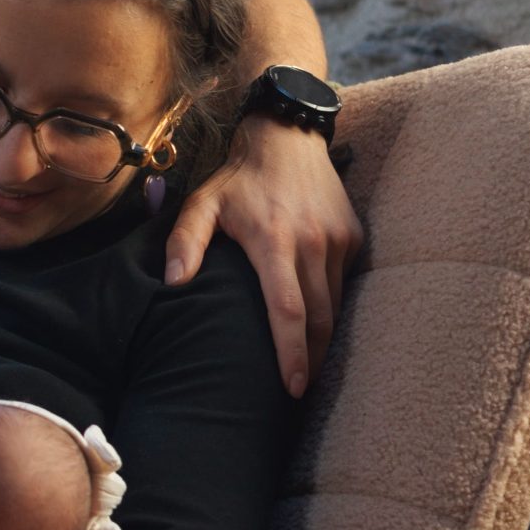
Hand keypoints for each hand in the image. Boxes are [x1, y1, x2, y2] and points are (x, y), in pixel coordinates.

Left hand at [163, 117, 362, 398]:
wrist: (287, 139)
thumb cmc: (237, 179)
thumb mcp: (202, 203)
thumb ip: (185, 242)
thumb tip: (174, 284)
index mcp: (274, 240)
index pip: (288, 310)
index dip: (292, 353)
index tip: (292, 386)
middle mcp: (313, 243)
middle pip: (320, 319)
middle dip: (314, 360)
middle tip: (300, 390)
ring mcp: (339, 240)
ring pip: (336, 305)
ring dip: (325, 338)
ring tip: (309, 367)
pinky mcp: (355, 236)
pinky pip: (344, 284)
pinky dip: (332, 307)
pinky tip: (318, 325)